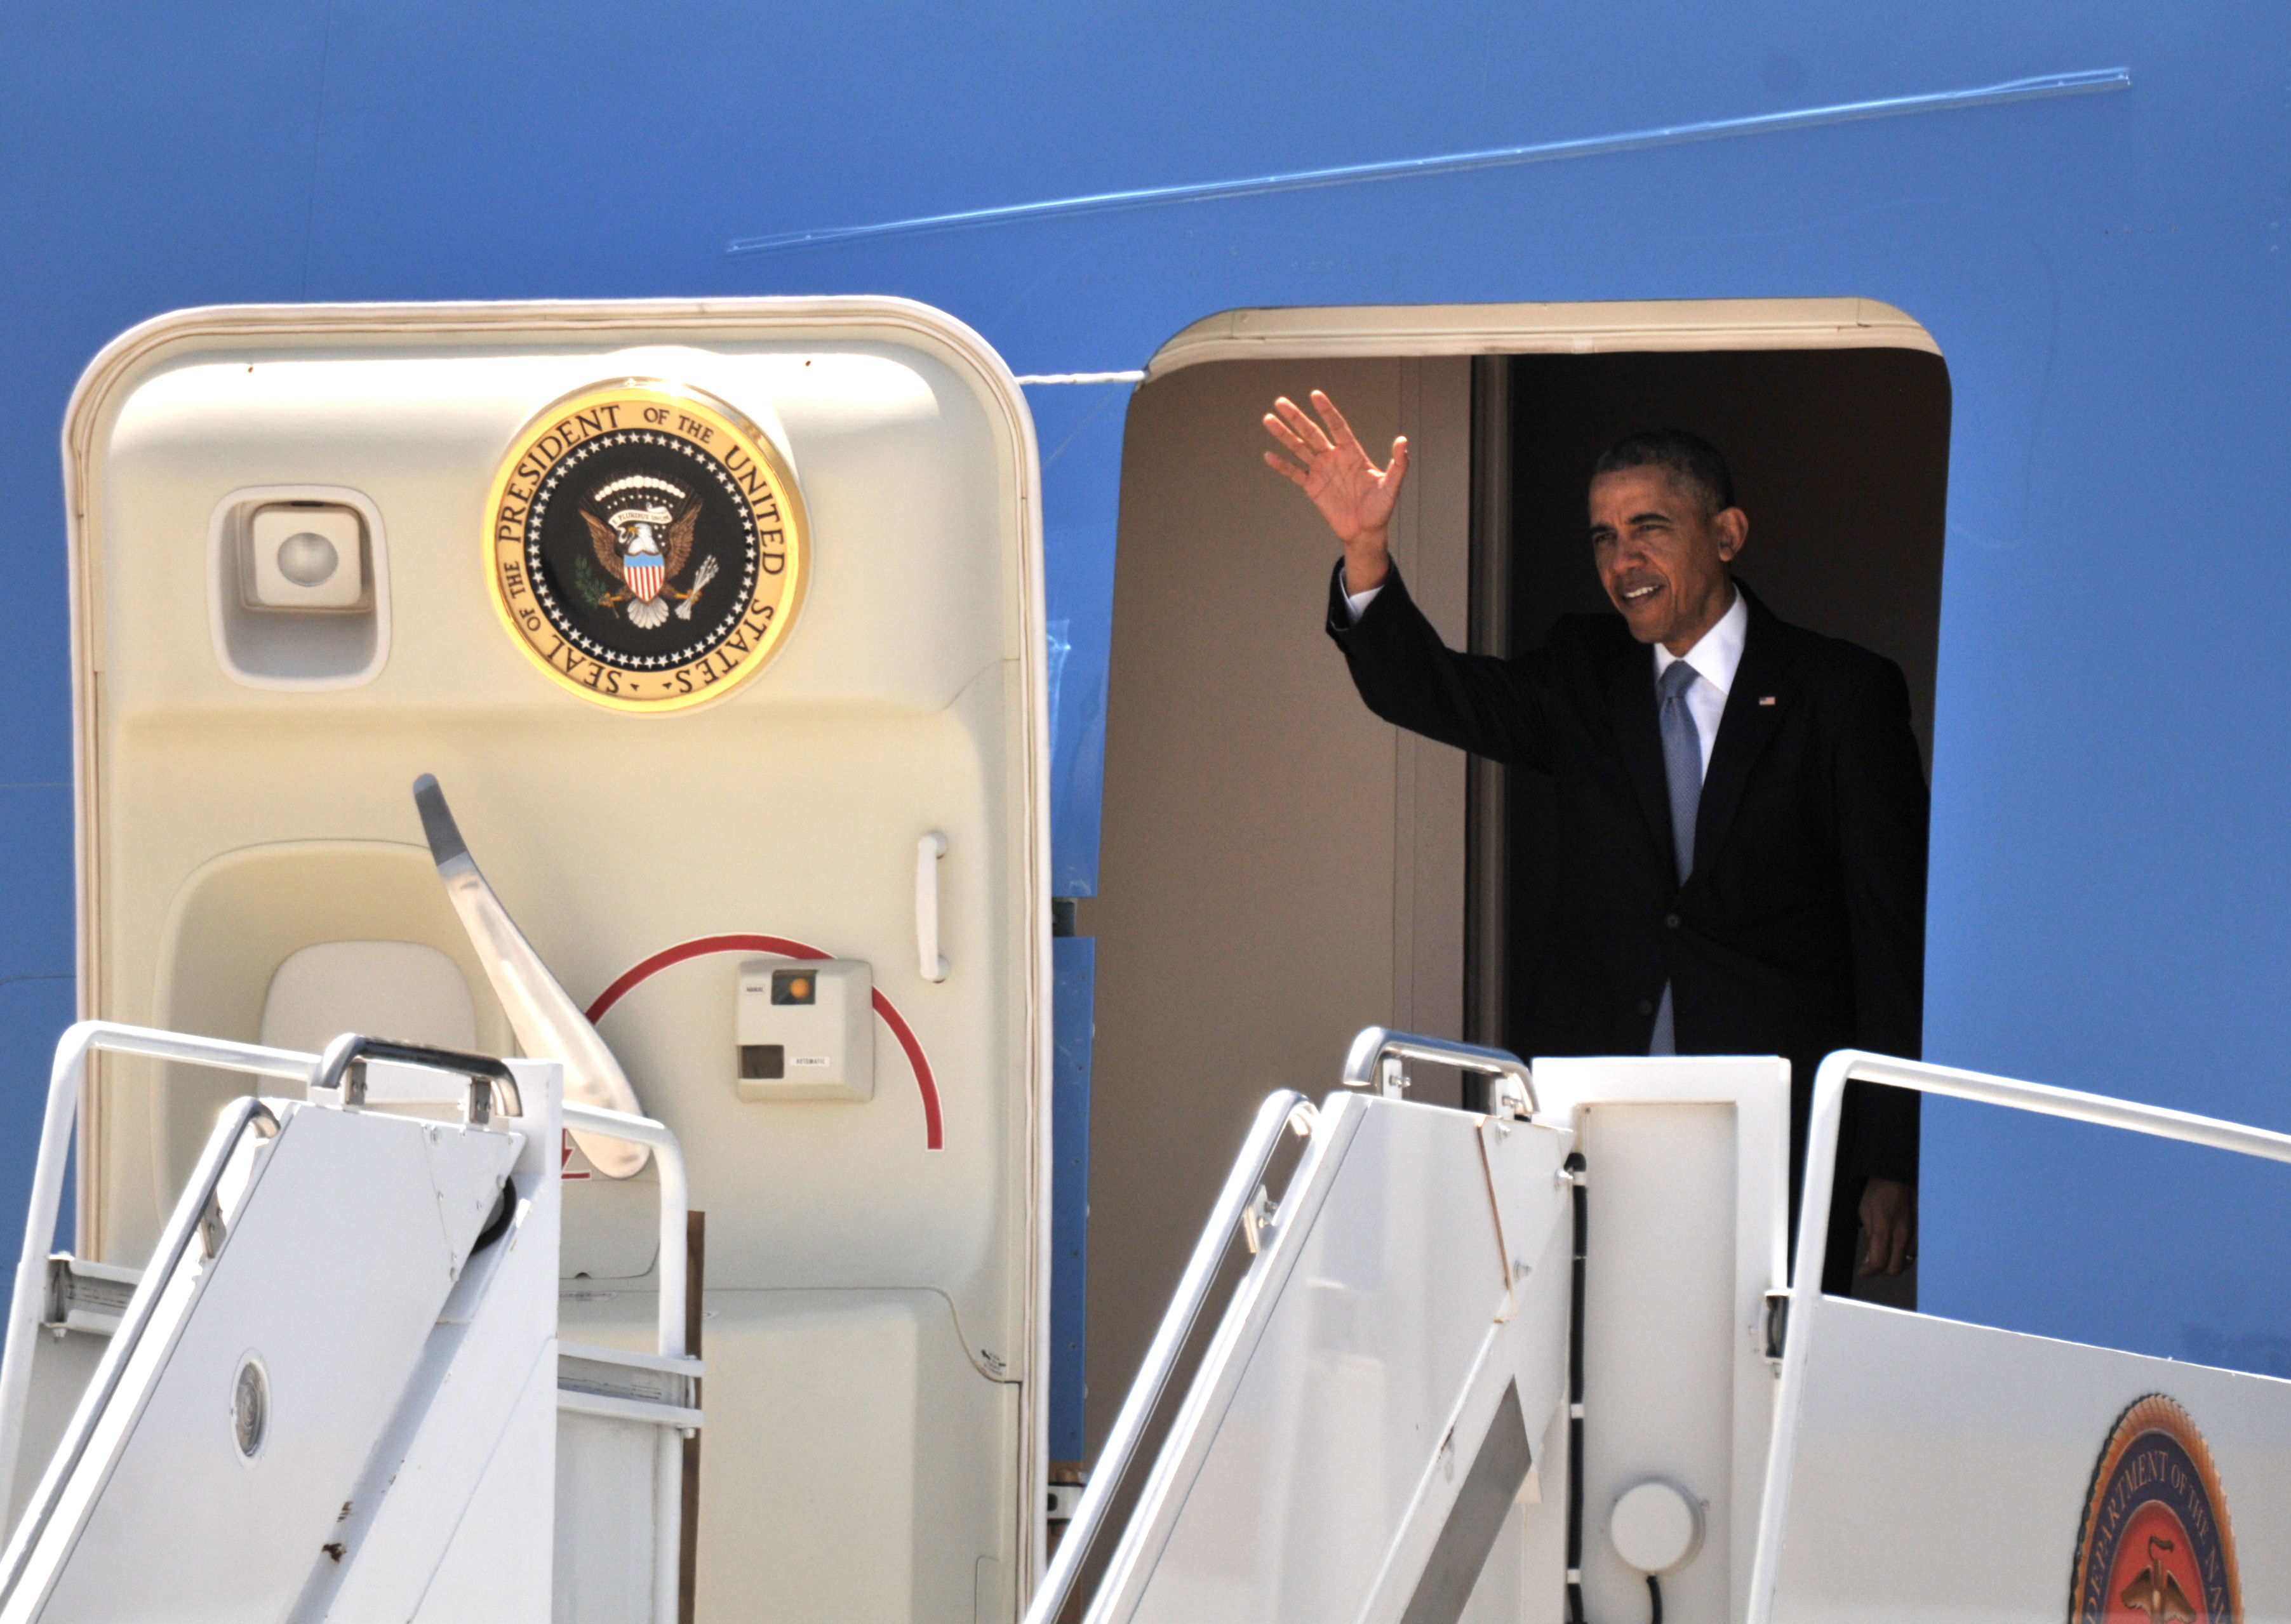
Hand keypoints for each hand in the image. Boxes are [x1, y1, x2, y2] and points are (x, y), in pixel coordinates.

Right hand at [1262, 390, 1409, 593]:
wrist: (1365, 532)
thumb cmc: (1380, 508)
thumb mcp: (1392, 486)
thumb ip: (1398, 463)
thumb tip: (1403, 441)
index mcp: (1352, 453)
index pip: (1337, 426)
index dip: (1326, 411)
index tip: (1315, 395)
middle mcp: (1334, 457)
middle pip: (1312, 432)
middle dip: (1296, 417)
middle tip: (1280, 401)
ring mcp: (1321, 471)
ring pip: (1299, 448)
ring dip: (1284, 435)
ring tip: (1268, 420)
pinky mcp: (1312, 487)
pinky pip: (1294, 473)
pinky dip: (1281, 465)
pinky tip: (1268, 455)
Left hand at [1858, 1177, 1914, 1277]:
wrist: (1898, 1177)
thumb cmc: (1878, 1193)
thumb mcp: (1865, 1213)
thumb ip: (1869, 1239)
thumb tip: (1869, 1260)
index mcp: (1885, 1228)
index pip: (1879, 1262)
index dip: (1869, 1271)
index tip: (1863, 1272)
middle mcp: (1903, 1234)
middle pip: (1894, 1268)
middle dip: (1881, 1271)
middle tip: (1871, 1265)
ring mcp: (1914, 1234)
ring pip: (1905, 1263)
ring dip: (1893, 1265)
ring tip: (1882, 1257)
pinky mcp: (1921, 1233)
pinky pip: (1913, 1254)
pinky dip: (1903, 1257)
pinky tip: (1894, 1250)